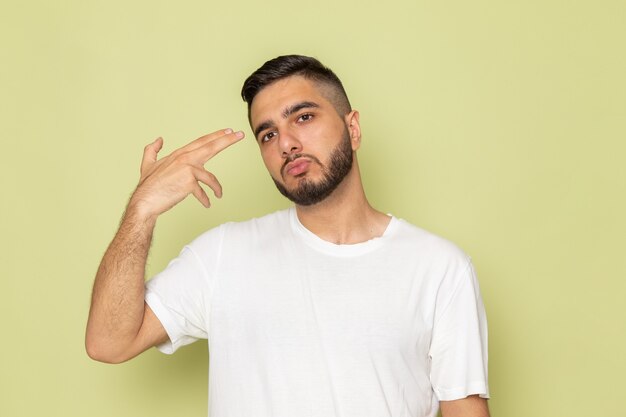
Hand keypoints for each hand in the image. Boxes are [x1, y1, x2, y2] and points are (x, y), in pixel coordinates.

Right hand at [129, 128, 244, 219]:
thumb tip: (159, 139)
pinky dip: (205, 199)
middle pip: (210, 147)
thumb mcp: (148, 164)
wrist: (144, 201)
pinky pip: (203, 192)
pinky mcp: (189, 183)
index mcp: (179, 154)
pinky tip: (207, 204)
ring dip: (217, 188)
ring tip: (219, 194)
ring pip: (210, 178)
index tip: (228, 130)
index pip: (202, 142)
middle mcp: (185, 158)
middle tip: (240, 134)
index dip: (216, 136)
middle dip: (227, 140)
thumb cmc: (148, 185)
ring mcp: (187, 169)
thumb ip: (152, 150)